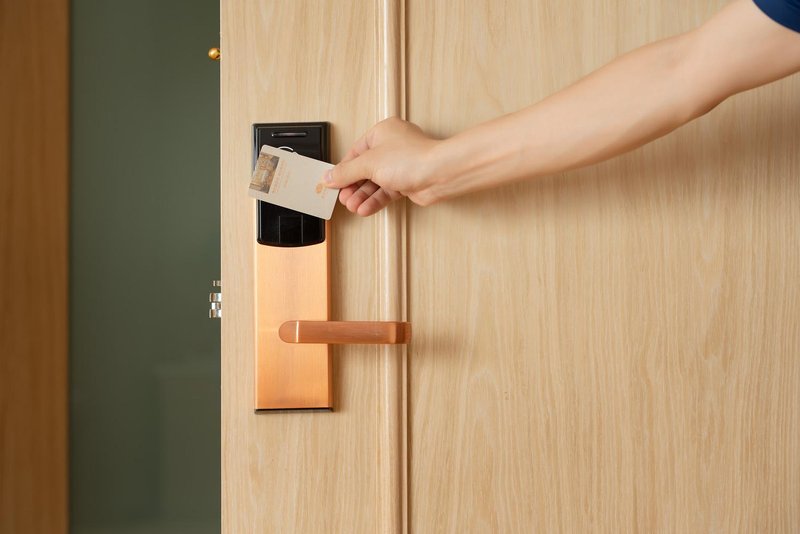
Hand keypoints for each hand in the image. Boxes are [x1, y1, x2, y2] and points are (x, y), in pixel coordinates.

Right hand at [324, 117, 441, 215]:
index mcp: (382, 133)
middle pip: (365, 169)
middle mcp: (392, 147)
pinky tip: (365, 208)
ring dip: (363, 196)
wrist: (439, 174)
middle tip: (343, 198)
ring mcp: (401, 165)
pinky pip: (386, 191)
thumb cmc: (411, 158)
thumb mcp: (368, 163)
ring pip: (376, 182)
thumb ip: (346, 172)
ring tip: (352, 206)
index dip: (343, 169)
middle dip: (353, 186)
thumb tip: (330, 176)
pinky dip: (375, 200)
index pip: (355, 152)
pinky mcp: (408, 181)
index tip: (333, 182)